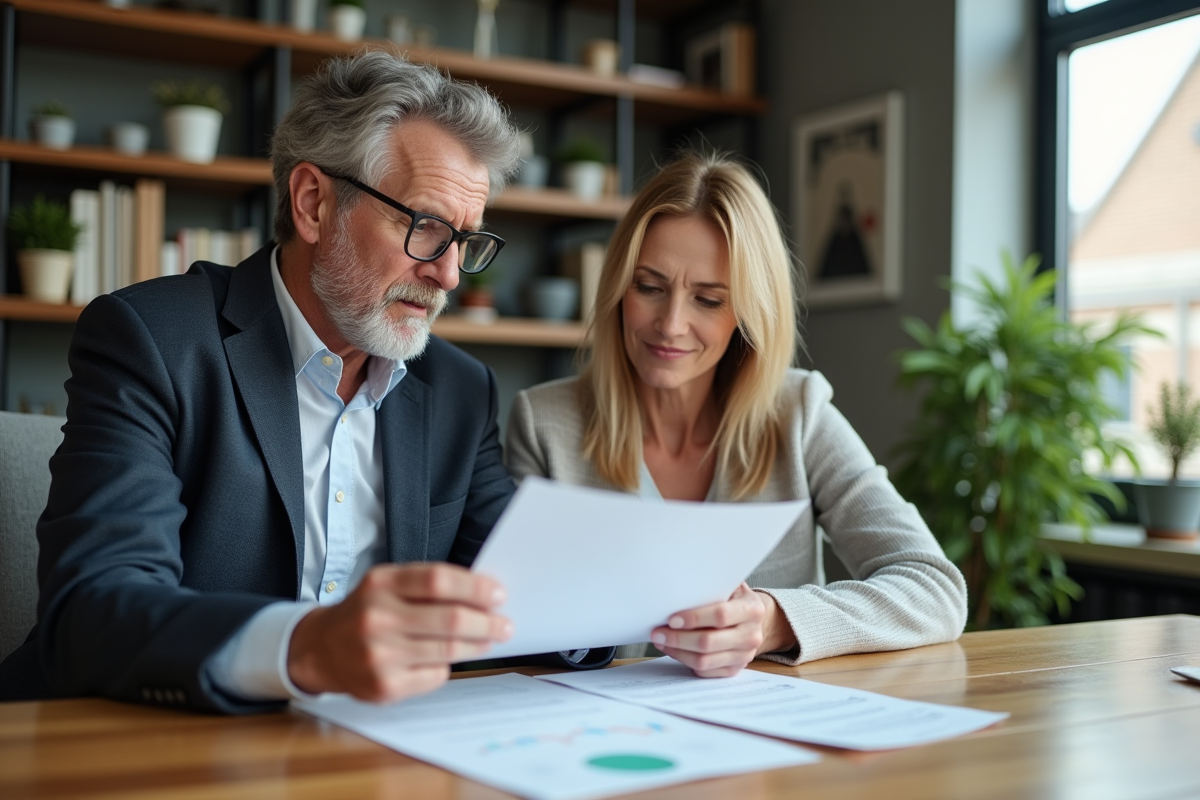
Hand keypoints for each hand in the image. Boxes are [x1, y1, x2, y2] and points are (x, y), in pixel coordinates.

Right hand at [286, 563, 511, 701]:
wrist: (320, 649)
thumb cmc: (367, 612)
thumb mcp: (387, 586)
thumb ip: (427, 586)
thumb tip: (483, 595)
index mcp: (380, 584)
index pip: (438, 580)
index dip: (475, 587)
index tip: (499, 594)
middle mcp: (376, 618)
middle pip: (451, 619)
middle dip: (487, 622)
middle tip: (505, 624)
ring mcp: (379, 655)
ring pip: (448, 651)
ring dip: (477, 645)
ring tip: (488, 640)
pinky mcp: (384, 686)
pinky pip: (435, 676)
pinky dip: (447, 667)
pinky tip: (445, 660)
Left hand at [651, 583, 793, 677]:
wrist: (755, 619)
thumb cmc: (734, 598)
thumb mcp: (729, 585)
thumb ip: (711, 586)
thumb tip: (677, 588)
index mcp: (751, 609)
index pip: (720, 615)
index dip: (694, 618)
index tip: (672, 619)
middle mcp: (751, 635)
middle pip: (709, 642)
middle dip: (678, 638)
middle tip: (658, 632)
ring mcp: (744, 655)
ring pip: (704, 661)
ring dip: (678, 652)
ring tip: (662, 641)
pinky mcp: (734, 670)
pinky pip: (705, 672)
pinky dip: (685, 661)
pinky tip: (674, 650)